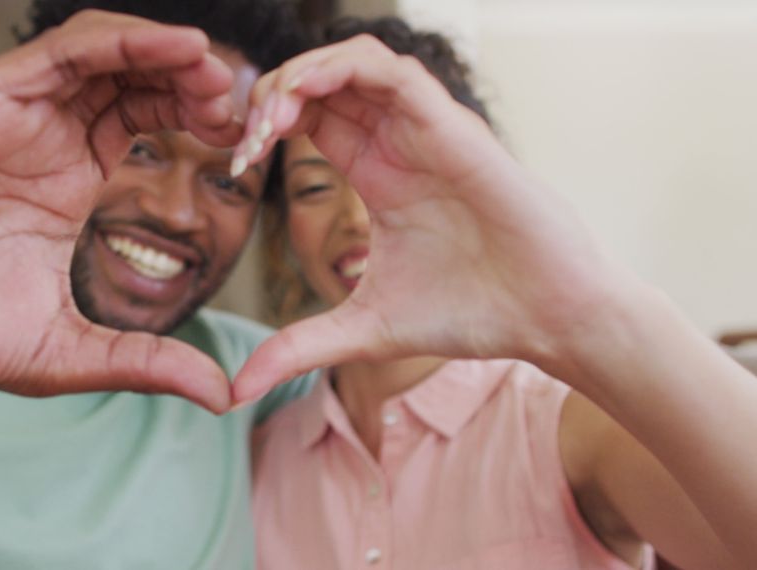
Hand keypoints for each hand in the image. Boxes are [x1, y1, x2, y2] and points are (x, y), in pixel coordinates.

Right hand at [0, 10, 241, 410]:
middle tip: (244, 104)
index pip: (151, 130)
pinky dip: (119, 43)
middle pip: (139, 85)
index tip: (250, 143)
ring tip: (215, 74)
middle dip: (196, 86)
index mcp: (74, 187)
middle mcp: (51, 143)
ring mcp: (18, 117)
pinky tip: (171, 49)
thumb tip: (219, 395)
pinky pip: (60, 54)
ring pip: (106, 57)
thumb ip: (144, 361)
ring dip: (167, 56)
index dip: (202, 127)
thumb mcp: (69, 351)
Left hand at [231, 34, 638, 402]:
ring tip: (268, 119)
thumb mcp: (361, 330)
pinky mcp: (452, 127)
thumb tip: (237, 392)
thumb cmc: (469, 315)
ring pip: (353, 63)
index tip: (236, 162)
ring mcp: (424, 131)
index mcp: (375, 173)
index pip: (310, 117)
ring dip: (300, 76)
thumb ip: (298, 347)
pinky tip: (302, 96)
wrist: (546, 319)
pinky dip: (342, 69)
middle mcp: (397, 142)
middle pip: (323, 81)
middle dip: (270, 94)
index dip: (264, 125)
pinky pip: (392, 73)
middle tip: (241, 137)